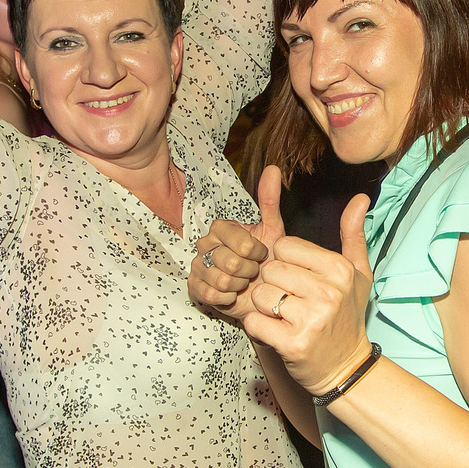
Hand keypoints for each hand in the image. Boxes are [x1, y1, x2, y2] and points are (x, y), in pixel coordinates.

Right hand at [189, 167, 284, 319]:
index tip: (261, 254)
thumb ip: (270, 201)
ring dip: (239, 285)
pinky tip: (233, 294)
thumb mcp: (272, 230)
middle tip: (252, 270)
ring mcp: (197, 266)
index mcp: (221, 228)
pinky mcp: (194, 288)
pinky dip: (229, 299)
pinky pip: (213, 295)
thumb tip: (274, 169)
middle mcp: (205, 243)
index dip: (257, 253)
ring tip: (243, 282)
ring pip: (223, 280)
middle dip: (249, 271)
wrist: (258, 292)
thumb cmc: (265, 261)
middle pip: (231, 263)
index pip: (243, 243)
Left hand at [245, 194, 372, 395]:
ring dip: (264, 308)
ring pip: (259, 295)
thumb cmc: (347, 316)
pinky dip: (259, 329)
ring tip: (285, 318)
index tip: (298, 281)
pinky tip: (277, 333)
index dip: (284, 263)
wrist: (346, 367)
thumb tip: (361, 198)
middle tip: (291, 303)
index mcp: (340, 269)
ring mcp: (312, 318)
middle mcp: (328, 291)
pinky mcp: (293, 344)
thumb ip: (353, 234)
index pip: (284, 247)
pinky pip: (254, 322)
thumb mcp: (358, 274)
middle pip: (269, 270)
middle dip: (272, 285)